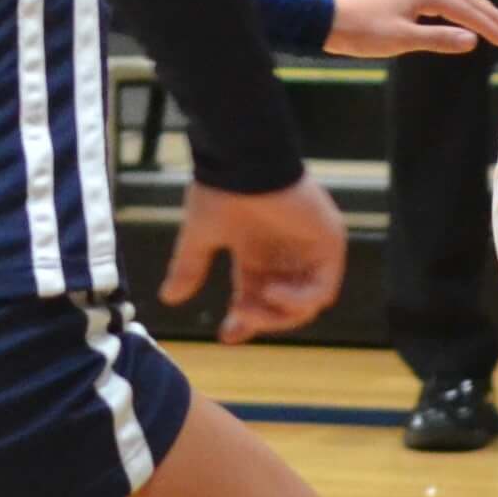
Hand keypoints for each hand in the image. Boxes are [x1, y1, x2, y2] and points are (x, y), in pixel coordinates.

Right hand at [160, 175, 346, 343]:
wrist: (243, 161)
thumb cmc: (222, 190)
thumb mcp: (201, 235)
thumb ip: (189, 267)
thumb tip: (168, 297)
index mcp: (258, 253)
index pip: (257, 299)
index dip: (245, 321)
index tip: (225, 335)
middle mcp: (285, 255)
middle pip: (281, 308)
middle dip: (259, 320)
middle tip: (238, 320)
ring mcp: (309, 250)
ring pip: (304, 305)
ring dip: (277, 314)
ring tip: (251, 308)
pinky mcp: (329, 242)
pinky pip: (323, 287)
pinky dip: (298, 298)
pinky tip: (273, 291)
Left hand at [325, 0, 497, 59]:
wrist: (330, 22)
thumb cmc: (363, 32)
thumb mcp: (403, 40)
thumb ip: (439, 40)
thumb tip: (472, 41)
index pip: (465, 9)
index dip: (489, 25)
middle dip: (490, 16)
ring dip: (477, 14)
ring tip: (497, 27)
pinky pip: (442, 2)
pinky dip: (459, 12)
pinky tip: (464, 22)